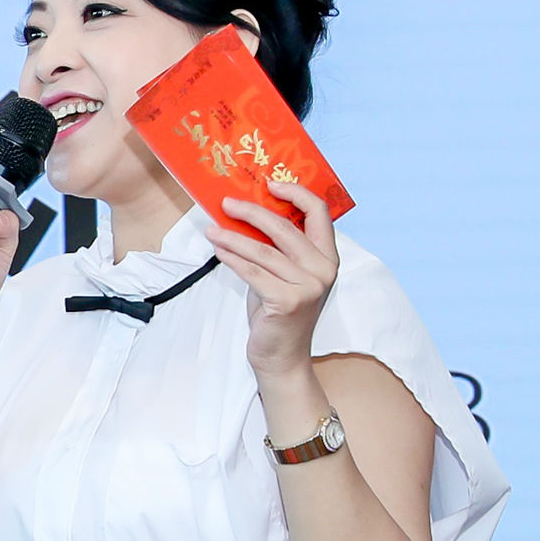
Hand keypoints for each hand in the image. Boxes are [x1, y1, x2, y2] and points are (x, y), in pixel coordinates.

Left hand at [205, 181, 338, 377]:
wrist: (281, 357)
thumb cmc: (278, 312)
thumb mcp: (283, 274)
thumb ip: (276, 248)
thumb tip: (244, 215)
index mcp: (327, 257)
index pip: (320, 212)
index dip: (295, 192)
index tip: (269, 183)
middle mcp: (324, 269)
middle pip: (285, 227)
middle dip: (251, 211)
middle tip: (226, 203)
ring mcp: (308, 286)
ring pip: (263, 250)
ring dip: (232, 237)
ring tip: (211, 229)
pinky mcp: (289, 301)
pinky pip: (253, 272)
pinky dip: (232, 259)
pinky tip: (218, 250)